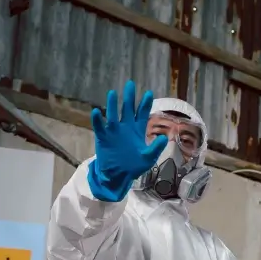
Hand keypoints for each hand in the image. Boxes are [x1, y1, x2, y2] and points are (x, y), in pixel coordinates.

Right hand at [87, 80, 167, 201]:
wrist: (118, 176)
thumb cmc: (134, 166)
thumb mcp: (148, 158)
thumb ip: (156, 148)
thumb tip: (164, 138)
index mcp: (138, 130)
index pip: (142, 113)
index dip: (145, 103)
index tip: (149, 93)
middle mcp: (125, 127)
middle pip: (127, 109)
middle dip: (129, 97)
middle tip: (130, 84)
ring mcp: (113, 131)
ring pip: (113, 115)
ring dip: (112, 104)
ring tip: (112, 93)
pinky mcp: (103, 138)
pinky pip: (100, 127)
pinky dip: (97, 120)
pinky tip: (96, 111)